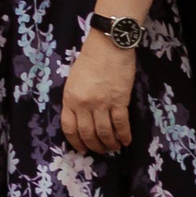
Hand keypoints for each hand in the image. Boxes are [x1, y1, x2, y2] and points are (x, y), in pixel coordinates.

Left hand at [60, 33, 136, 155]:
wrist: (108, 46)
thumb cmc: (89, 60)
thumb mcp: (73, 81)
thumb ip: (74, 99)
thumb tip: (81, 118)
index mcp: (69, 98)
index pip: (69, 127)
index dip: (76, 142)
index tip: (82, 149)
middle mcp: (84, 104)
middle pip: (87, 133)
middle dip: (94, 146)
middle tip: (101, 151)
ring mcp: (102, 103)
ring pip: (105, 132)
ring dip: (109, 144)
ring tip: (113, 147)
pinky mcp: (119, 101)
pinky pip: (121, 124)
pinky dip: (124, 135)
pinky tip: (126, 141)